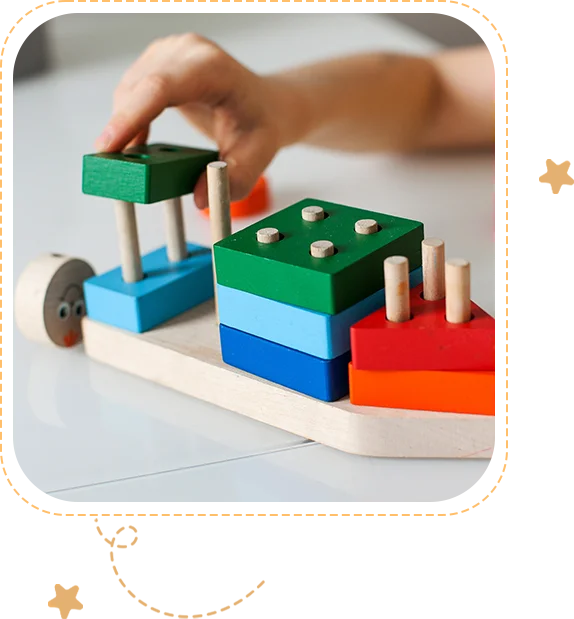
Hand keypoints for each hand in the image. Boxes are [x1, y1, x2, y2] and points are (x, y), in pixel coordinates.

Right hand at [95, 34, 303, 208]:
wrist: (264, 106)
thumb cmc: (260, 127)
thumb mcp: (256, 158)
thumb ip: (232, 181)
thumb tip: (198, 199)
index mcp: (211, 68)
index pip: (160, 88)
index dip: (130, 117)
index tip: (107, 148)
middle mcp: (186, 52)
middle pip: (138, 89)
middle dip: (120, 130)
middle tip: (114, 171)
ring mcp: (169, 53)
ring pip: (128, 92)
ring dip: (124, 128)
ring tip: (130, 163)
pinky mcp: (158, 63)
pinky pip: (131, 93)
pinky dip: (129, 121)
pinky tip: (135, 147)